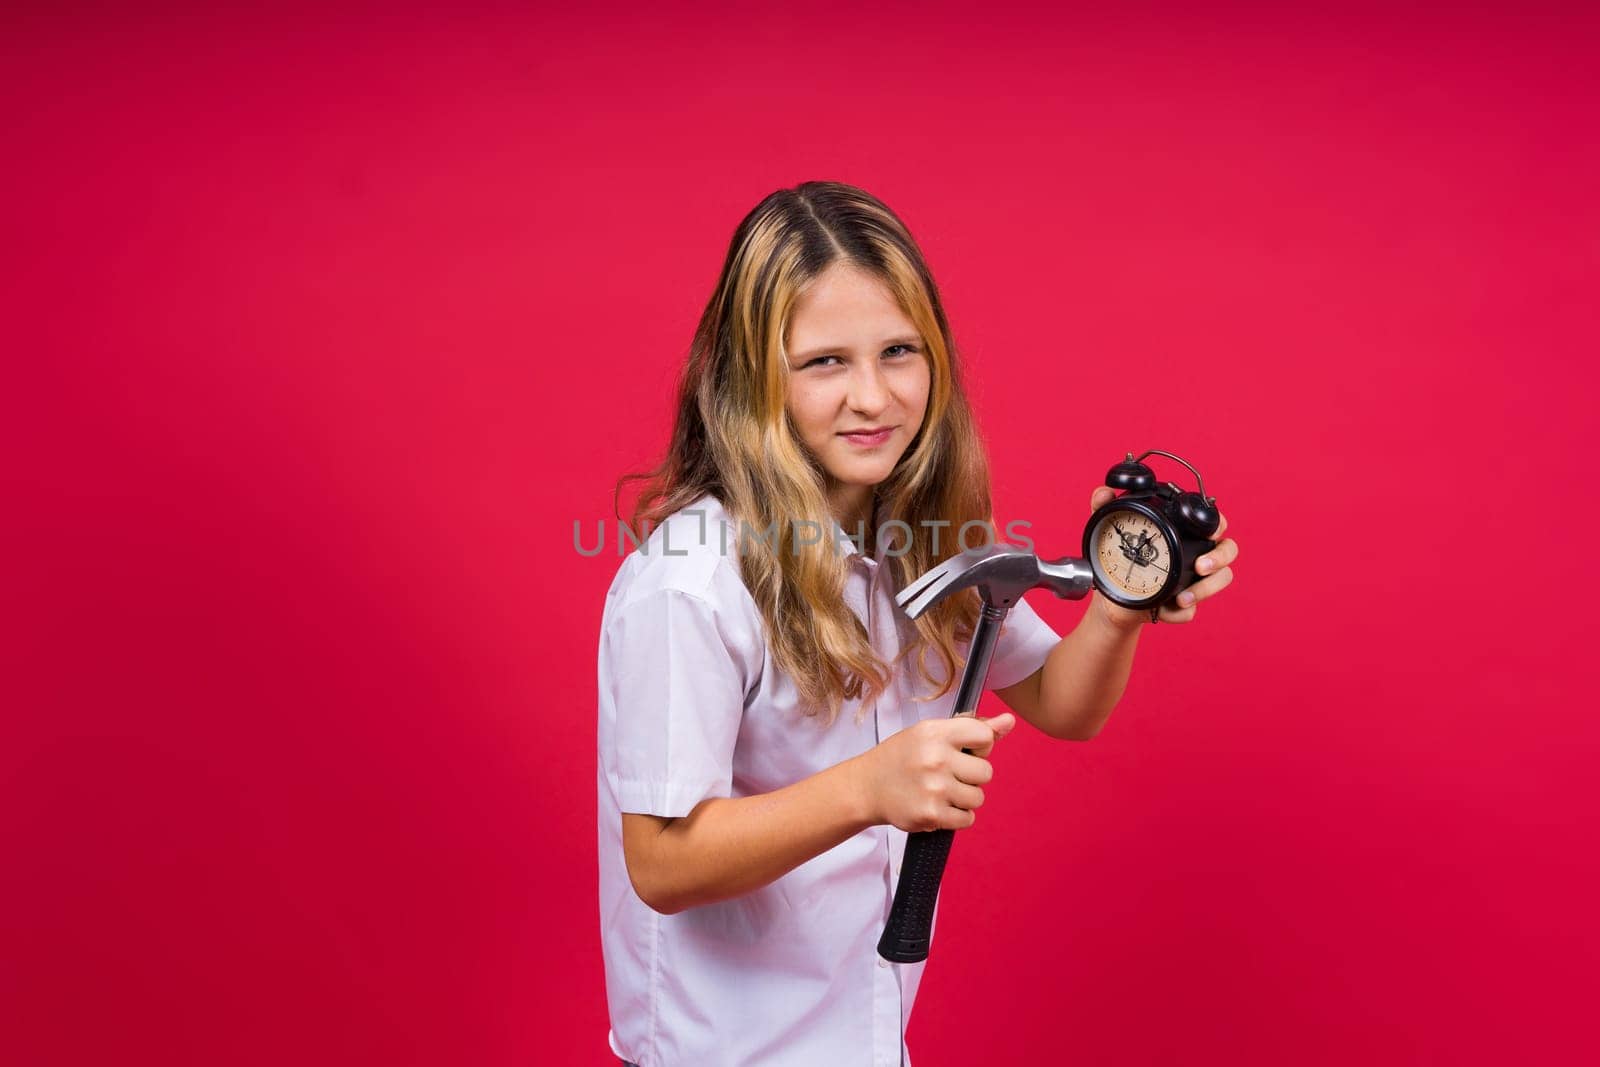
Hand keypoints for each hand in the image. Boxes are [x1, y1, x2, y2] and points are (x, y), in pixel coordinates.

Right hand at [858, 713, 1016, 832]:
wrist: (866, 787)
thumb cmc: (902, 757)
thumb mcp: (931, 733)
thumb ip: (972, 728)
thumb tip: (1010, 721)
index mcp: (935, 732)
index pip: (985, 736)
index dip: (980, 746)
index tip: (963, 751)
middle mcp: (935, 758)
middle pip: (986, 772)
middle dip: (971, 776)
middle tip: (947, 774)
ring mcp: (934, 788)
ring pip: (978, 798)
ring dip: (964, 798)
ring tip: (940, 791)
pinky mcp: (932, 815)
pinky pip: (967, 819)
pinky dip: (956, 816)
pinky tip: (938, 806)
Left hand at [1087, 486, 1238, 629]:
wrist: (1111, 596)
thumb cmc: (1119, 557)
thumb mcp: (1108, 530)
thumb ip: (1103, 507)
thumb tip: (1103, 492)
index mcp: (1186, 531)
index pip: (1214, 522)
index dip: (1218, 525)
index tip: (1210, 533)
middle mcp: (1198, 553)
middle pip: (1228, 550)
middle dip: (1220, 558)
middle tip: (1201, 567)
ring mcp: (1196, 580)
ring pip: (1221, 580)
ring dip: (1206, 590)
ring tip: (1183, 599)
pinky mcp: (1185, 606)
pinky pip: (1191, 611)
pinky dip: (1178, 613)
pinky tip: (1162, 611)